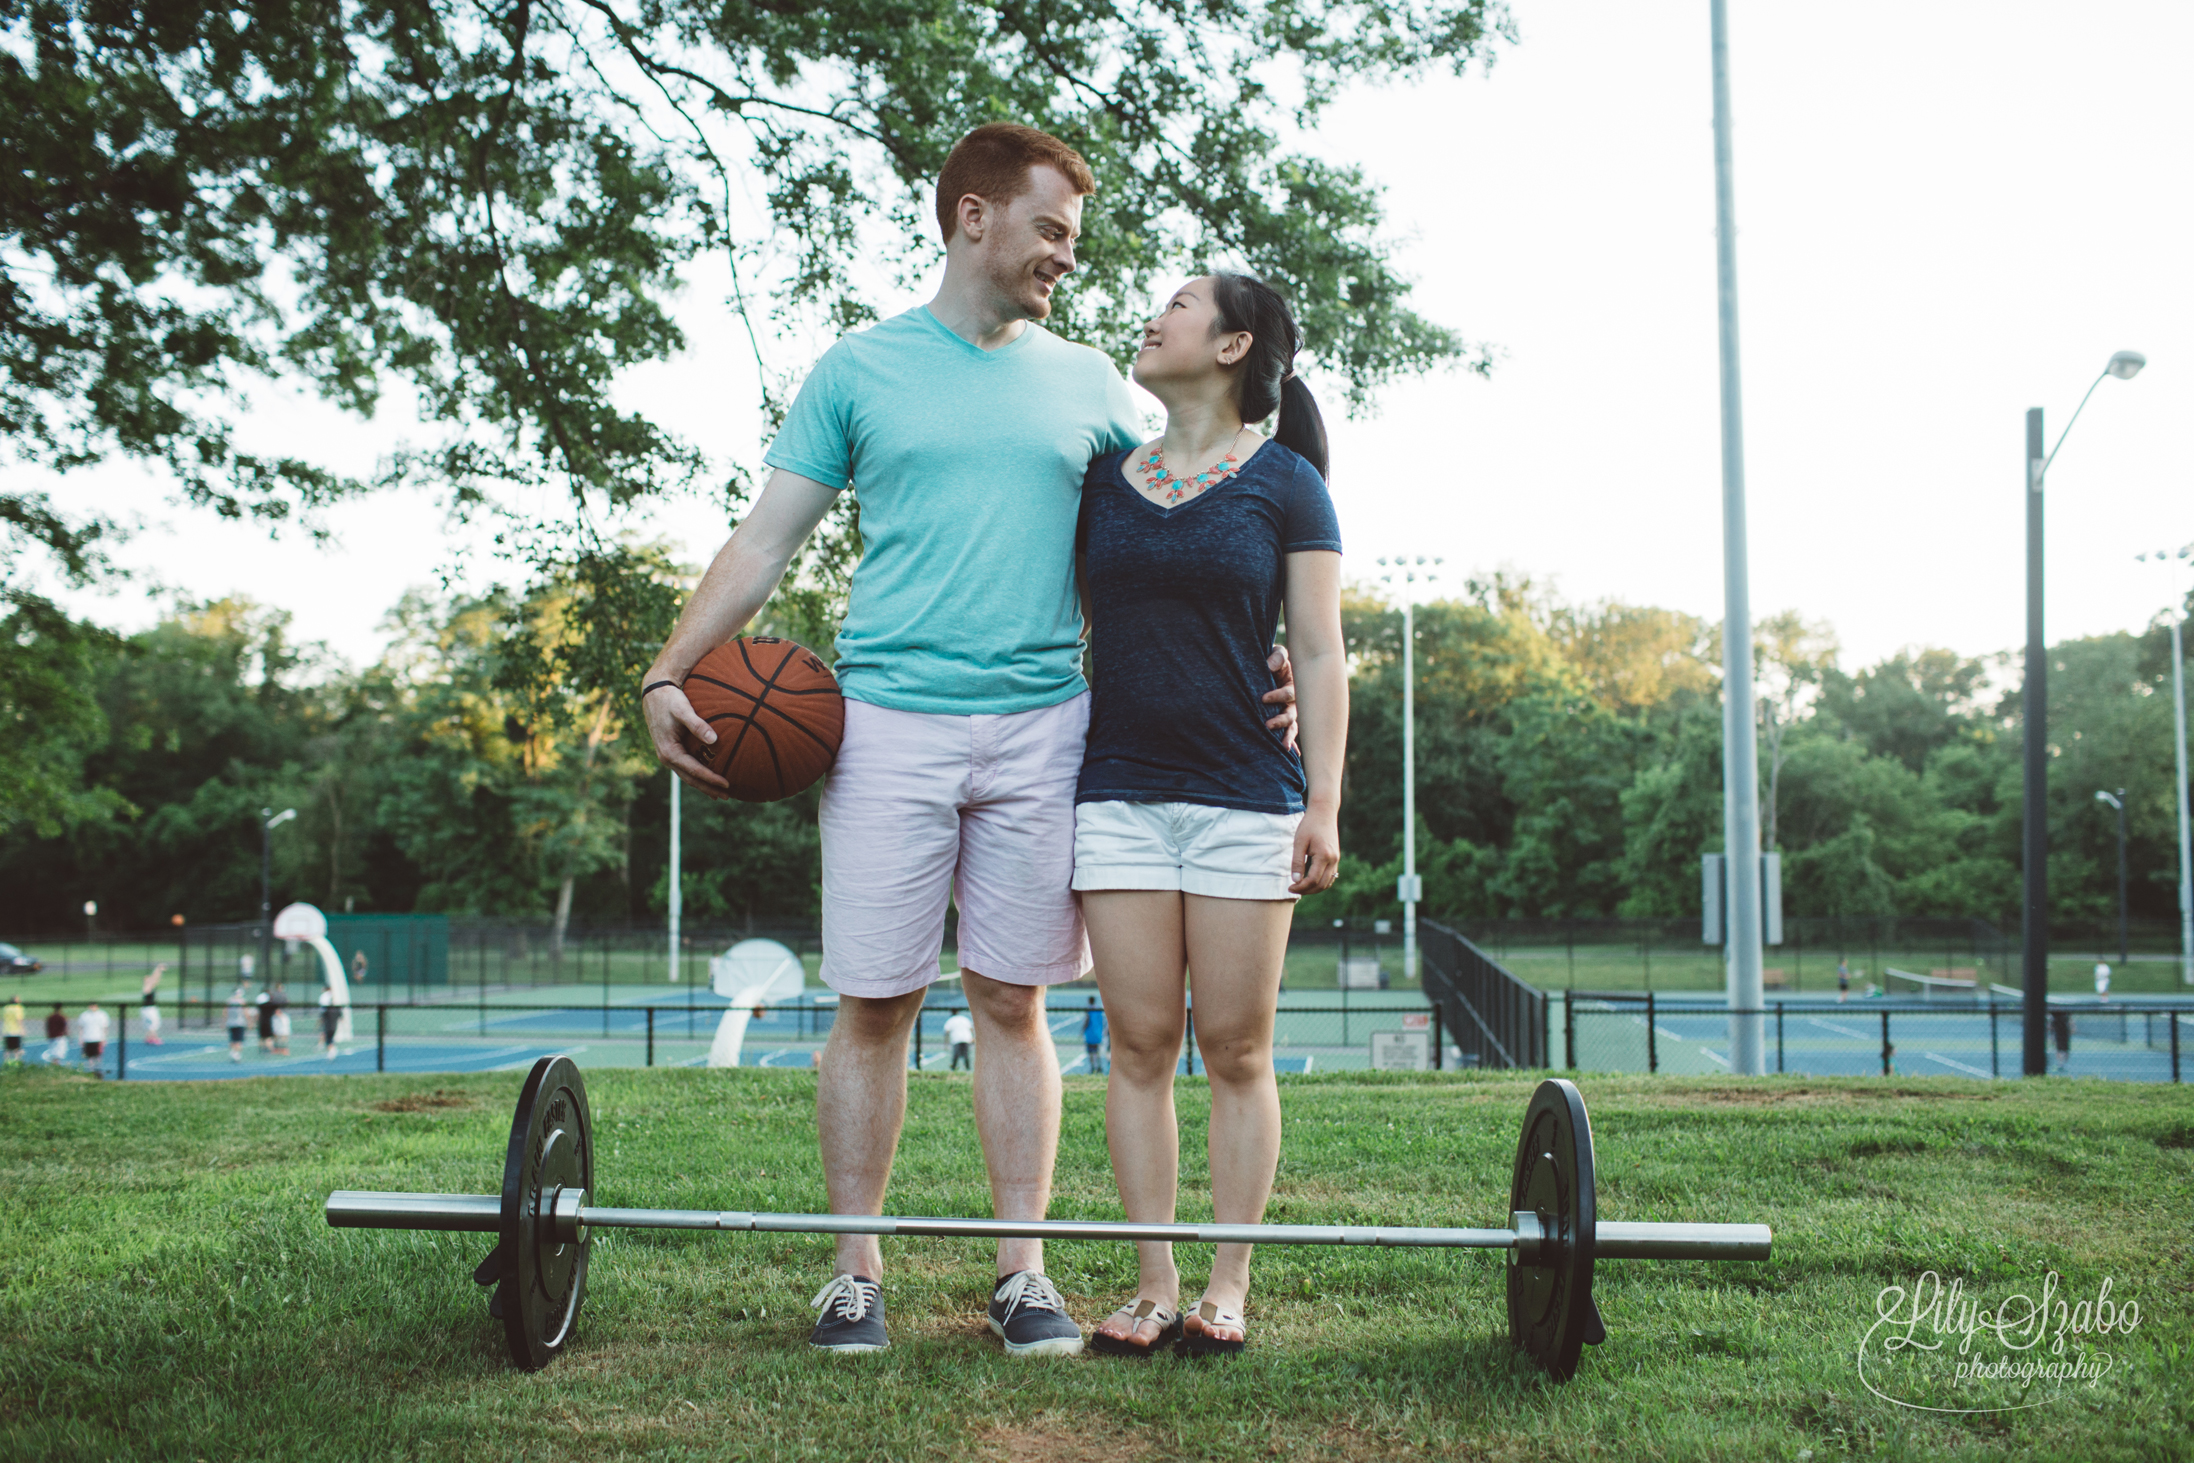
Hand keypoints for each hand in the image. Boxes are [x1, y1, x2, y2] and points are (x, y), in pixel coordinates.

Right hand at [642, 677, 731, 797]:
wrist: (654, 692)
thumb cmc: (670, 700)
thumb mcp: (683, 710)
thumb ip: (697, 724)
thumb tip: (714, 739)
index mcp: (669, 751)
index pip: (694, 770)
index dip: (711, 779)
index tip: (727, 784)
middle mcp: (666, 758)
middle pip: (690, 779)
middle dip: (708, 789)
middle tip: (728, 797)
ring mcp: (668, 756)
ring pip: (688, 775)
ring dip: (703, 785)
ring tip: (720, 793)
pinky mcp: (671, 751)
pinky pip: (686, 767)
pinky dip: (698, 774)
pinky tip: (709, 777)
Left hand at [1262, 644, 1298, 751]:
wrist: (1272, 668)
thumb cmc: (1275, 661)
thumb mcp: (1278, 654)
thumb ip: (1277, 656)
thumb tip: (1270, 665)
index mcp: (1294, 686)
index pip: (1288, 694)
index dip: (1277, 696)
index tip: (1263, 698)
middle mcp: (1295, 702)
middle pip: (1292, 714)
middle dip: (1281, 720)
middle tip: (1267, 725)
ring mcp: (1290, 713)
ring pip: (1292, 727)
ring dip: (1287, 736)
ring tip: (1281, 746)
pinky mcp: (1285, 721)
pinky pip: (1290, 734)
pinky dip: (1291, 744)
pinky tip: (1291, 754)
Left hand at [1288, 807, 1339, 894]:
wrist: (1324, 812)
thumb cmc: (1309, 825)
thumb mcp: (1299, 842)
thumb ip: (1297, 862)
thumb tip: (1296, 880)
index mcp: (1324, 855)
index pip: (1313, 880)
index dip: (1301, 887)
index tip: (1290, 887)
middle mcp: (1333, 859)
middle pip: (1321, 884)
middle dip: (1307, 890)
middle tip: (1293, 889)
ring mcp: (1336, 859)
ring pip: (1327, 882)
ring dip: (1314, 888)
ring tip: (1300, 886)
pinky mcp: (1336, 858)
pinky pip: (1330, 876)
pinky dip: (1321, 882)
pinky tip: (1309, 880)